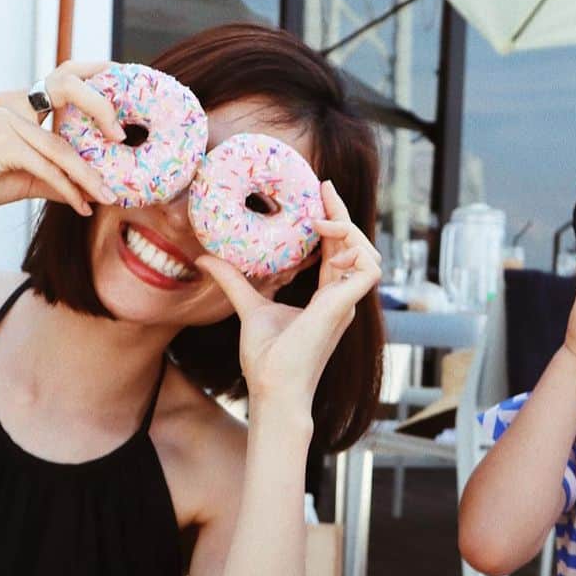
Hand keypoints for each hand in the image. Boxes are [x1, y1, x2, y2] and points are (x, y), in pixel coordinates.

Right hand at [0, 61, 122, 216]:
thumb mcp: (29, 175)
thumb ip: (60, 177)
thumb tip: (94, 194)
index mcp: (23, 100)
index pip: (65, 75)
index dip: (96, 72)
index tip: (125, 78)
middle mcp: (15, 101)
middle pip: (67, 86)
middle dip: (100, 105)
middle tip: (122, 136)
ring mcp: (5, 118)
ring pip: (61, 146)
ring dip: (90, 176)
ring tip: (109, 197)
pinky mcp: (0, 142)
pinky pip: (46, 167)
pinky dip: (68, 190)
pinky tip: (81, 207)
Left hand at [196, 179, 380, 413]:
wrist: (273, 387)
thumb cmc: (266, 360)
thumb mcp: (249, 307)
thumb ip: (235, 281)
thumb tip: (206, 258)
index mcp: (327, 299)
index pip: (338, 252)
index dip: (332, 222)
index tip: (320, 193)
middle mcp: (342, 299)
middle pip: (355, 246)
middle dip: (343, 214)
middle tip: (324, 187)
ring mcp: (347, 304)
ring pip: (369, 254)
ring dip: (350, 231)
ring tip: (320, 220)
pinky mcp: (346, 306)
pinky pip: (368, 268)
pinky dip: (353, 249)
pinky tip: (326, 243)